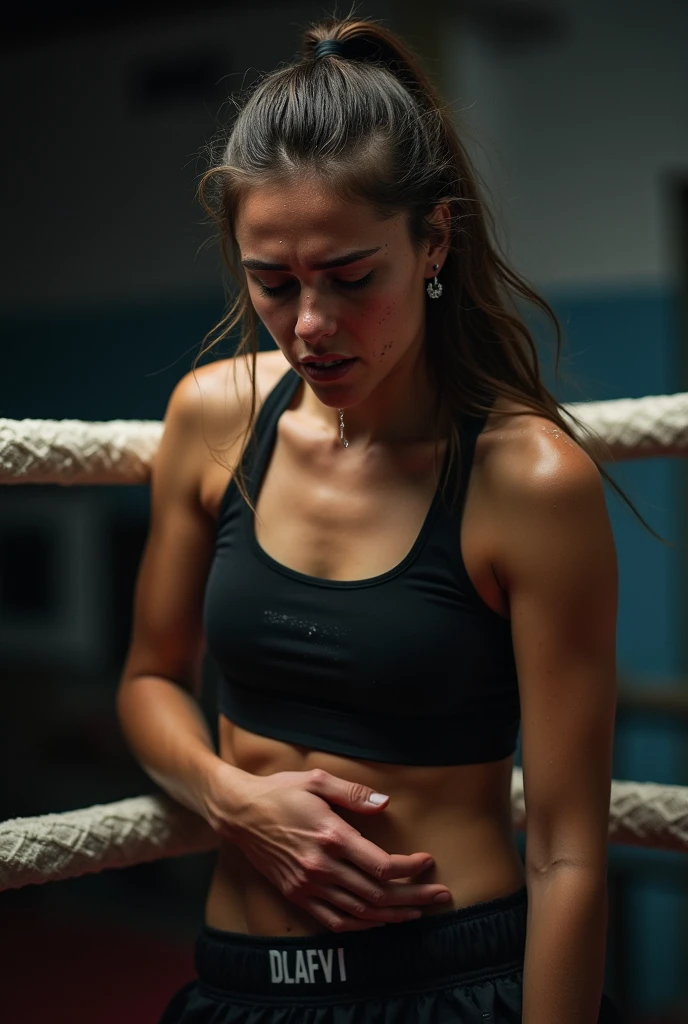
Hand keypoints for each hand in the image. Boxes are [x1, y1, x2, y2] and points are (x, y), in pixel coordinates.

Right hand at [209, 766, 451, 932]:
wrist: (239, 813)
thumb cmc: (280, 791)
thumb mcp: (317, 780)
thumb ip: (354, 794)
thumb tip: (386, 803)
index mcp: (331, 836)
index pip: (381, 865)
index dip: (410, 868)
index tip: (427, 861)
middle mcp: (321, 866)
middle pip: (378, 893)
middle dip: (414, 896)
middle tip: (441, 896)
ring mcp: (308, 885)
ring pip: (360, 912)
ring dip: (394, 915)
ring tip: (420, 913)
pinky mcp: (298, 894)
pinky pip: (335, 920)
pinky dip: (362, 926)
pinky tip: (380, 923)